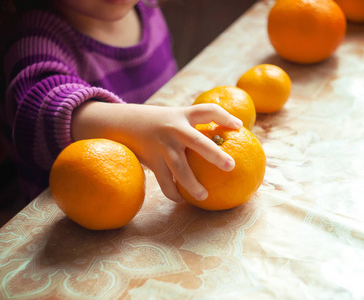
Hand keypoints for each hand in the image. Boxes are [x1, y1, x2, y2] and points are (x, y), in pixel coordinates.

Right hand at [72, 102, 242, 202]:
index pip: (207, 111)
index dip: (224, 117)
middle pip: (198, 142)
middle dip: (215, 154)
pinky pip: (165, 181)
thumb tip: (223, 140)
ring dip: (192, 184)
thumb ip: (194, 126)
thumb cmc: (160, 123)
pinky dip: (174, 192)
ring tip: (204, 196)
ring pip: (180, 169)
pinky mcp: (152, 160)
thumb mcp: (176, 117)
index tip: (239, 127)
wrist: (124, 122)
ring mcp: (163, 145)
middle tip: (231, 166)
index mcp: (184, 115)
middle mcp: (175, 129)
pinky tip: (182, 199)